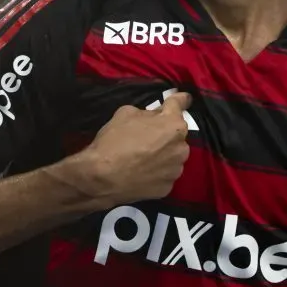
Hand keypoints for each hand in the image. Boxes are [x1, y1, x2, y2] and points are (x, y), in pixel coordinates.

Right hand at [66, 92, 192, 206]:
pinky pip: (165, 174)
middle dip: (165, 132)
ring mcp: (176, 169)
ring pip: (173, 156)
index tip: (184, 99)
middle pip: (176, 134)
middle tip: (146, 136)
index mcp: (173, 124)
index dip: (180, 99)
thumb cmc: (114, 141)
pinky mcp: (168, 187)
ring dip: (163, 153)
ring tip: (143, 158)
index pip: (181, 104)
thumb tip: (153, 116)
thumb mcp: (125, 113)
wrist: (101, 178)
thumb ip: (146, 112)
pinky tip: (142, 172)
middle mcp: (181, 146)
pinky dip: (157, 172)